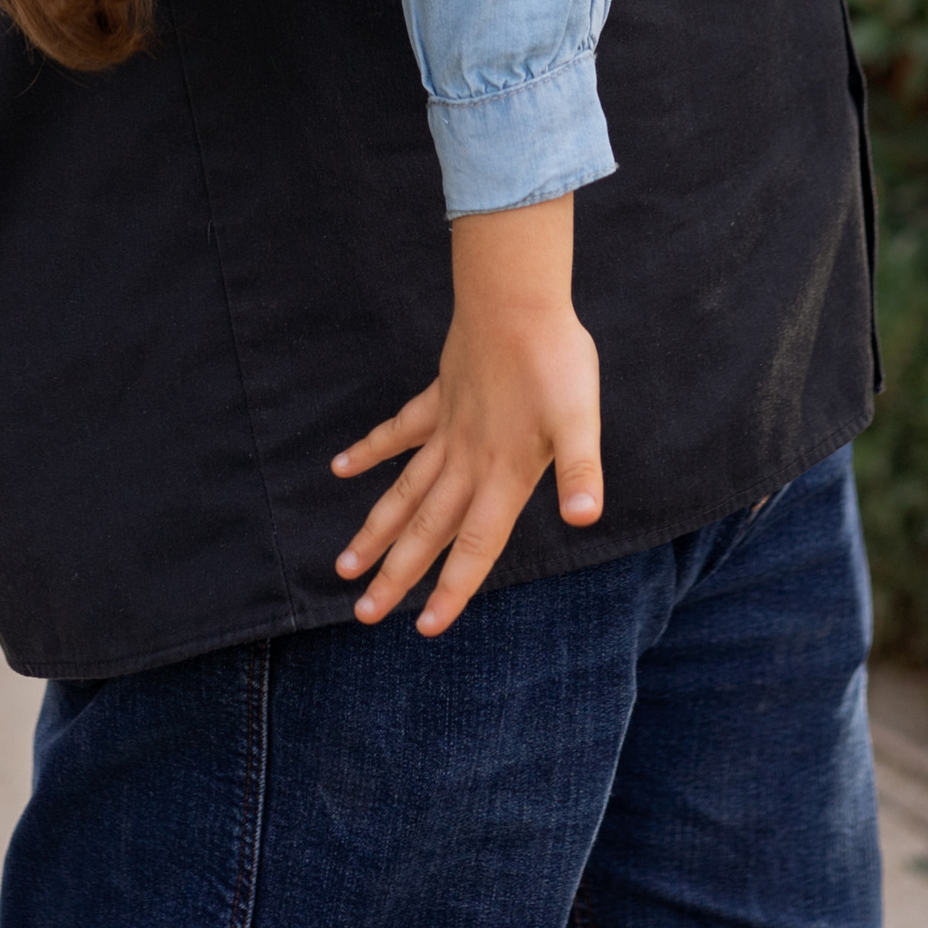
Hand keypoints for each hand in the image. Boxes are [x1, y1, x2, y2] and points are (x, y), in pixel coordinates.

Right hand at [330, 198, 602, 637]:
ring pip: (403, 491)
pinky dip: (370, 450)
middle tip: (362, 615)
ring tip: (344, 564)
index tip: (424, 628)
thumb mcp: (580, 419)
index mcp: (503, 474)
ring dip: (375, 529)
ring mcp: (447, 430)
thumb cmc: (556, 360)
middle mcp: (467, 461)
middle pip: (426, 530)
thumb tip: (586, 518)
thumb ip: (579, 470)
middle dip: (396, 576)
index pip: (475, 546)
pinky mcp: (438, 398)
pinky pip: (398, 433)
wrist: (518, 299)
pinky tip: (341, 468)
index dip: (452, 589)